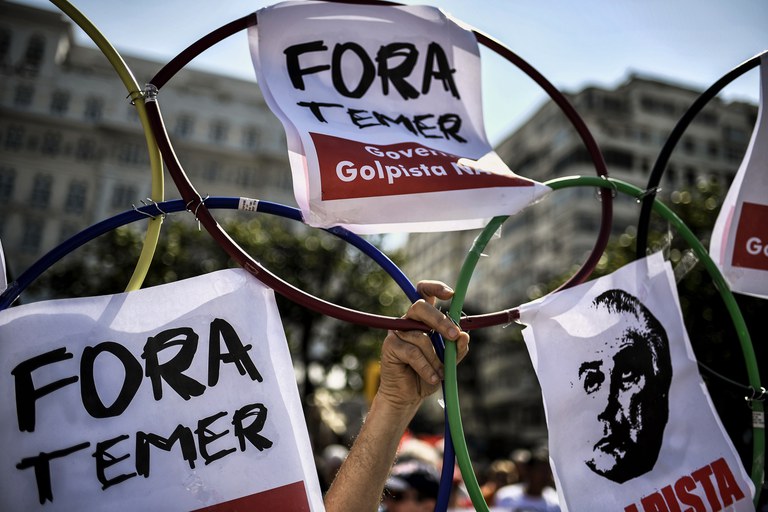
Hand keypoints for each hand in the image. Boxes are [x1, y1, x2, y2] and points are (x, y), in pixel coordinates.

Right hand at [377, 280, 469, 409]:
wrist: (408, 395)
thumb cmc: (428, 374)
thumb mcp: (448, 361)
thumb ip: (456, 348)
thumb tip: (464, 335)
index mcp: (423, 319)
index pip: (424, 292)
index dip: (436, 287)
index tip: (451, 294)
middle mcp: (408, 321)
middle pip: (421, 306)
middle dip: (440, 321)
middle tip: (454, 336)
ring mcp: (397, 332)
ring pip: (421, 337)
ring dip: (436, 358)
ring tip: (440, 373)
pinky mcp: (390, 346)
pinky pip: (413, 352)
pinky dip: (427, 367)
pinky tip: (432, 378)